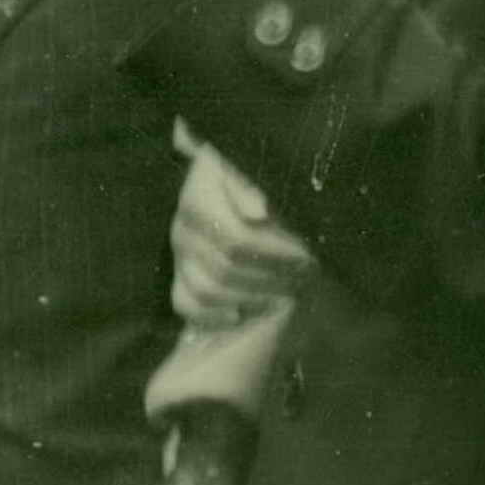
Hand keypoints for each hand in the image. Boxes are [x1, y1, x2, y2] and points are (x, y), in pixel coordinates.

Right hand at [171, 141, 313, 325]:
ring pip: (207, 290)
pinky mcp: (178, 276)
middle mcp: (182, 226)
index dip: (274, 253)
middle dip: (270, 277)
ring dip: (251, 298)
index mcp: (198, 196)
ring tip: (286, 295)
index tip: (306, 255)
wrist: (230, 186)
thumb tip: (258, 212)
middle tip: (304, 277)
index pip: (236, 238)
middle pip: (226, 267)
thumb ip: (252, 186)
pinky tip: (241, 315)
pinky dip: (211, 316)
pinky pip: (184, 304)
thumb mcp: (252, 168)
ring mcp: (178, 254)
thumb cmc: (253, 175)